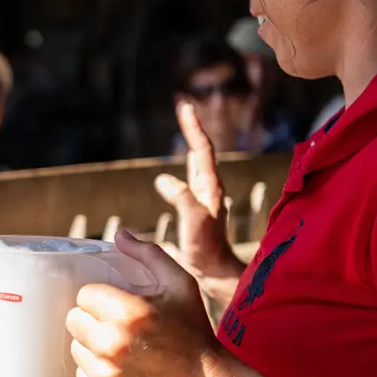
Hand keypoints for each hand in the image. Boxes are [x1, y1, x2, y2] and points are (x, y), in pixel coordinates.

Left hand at [67, 231, 226, 376]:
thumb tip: (120, 235)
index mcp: (127, 313)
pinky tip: (123, 372)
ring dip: (94, 348)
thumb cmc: (194, 333)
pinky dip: (98, 374)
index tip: (117, 306)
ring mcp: (106, 376)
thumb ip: (149, 255)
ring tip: (123, 351)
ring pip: (77, 350)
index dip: (101, 298)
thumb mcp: (180, 285)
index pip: (84, 295)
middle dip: (93, 321)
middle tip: (118, 328)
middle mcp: (112, 345)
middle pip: (75, 321)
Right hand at [155, 99, 241, 282]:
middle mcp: (209, 189)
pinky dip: (182, 170)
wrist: (213, 271)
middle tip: (184, 109)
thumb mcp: (193, 219)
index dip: (193, 127)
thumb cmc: (205, 247)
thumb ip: (181, 197)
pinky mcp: (196, 211)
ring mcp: (204, 200)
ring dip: (190, 147)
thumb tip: (163, 178)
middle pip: (201, 152)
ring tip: (184, 132)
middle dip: (193, 130)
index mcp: (210, 187)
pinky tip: (174, 176)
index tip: (185, 105)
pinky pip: (189, 182)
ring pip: (197, 166)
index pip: (202, 149)